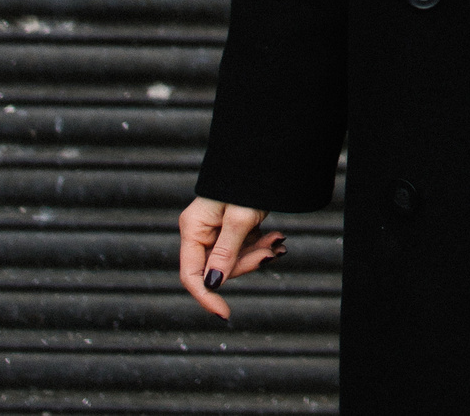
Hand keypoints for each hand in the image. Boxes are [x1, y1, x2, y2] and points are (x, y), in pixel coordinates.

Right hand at [178, 194, 286, 319]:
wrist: (266, 155)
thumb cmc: (249, 183)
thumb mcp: (240, 220)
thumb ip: (226, 253)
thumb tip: (212, 285)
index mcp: (193, 229)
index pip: (191, 275)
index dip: (206, 297)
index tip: (225, 314)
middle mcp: (200, 231)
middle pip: (217, 269)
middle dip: (246, 265)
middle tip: (272, 253)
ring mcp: (216, 229)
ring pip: (234, 260)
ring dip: (257, 254)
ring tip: (278, 239)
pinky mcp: (233, 227)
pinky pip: (244, 247)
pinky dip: (261, 245)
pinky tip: (276, 237)